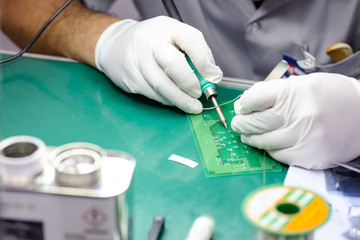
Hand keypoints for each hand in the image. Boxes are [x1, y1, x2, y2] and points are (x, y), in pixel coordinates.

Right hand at [95, 16, 222, 113]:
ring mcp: (137, 61)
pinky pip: (153, 94)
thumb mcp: (173, 37)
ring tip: (192, 105)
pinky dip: (167, 100)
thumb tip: (211, 77)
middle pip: (174, 64)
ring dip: (180, 99)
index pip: (191, 39)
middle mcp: (149, 41)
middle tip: (199, 93)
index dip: (204, 60)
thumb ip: (193, 54)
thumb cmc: (152, 43)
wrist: (115, 45)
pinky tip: (174, 100)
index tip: (212, 76)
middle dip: (190, 83)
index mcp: (166, 28)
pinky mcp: (131, 79)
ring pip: (162, 85)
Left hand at [231, 72, 359, 168]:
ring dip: (251, 139)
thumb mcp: (304, 84)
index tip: (241, 107)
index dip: (244, 104)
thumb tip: (247, 104)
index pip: (255, 99)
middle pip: (255, 122)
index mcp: (296, 92)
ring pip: (264, 142)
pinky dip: (270, 150)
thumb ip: (275, 93)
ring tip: (247, 135)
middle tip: (237, 124)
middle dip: (241, 123)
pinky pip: (279, 156)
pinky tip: (269, 144)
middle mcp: (299, 116)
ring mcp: (305, 138)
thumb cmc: (331, 97)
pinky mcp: (310, 157)